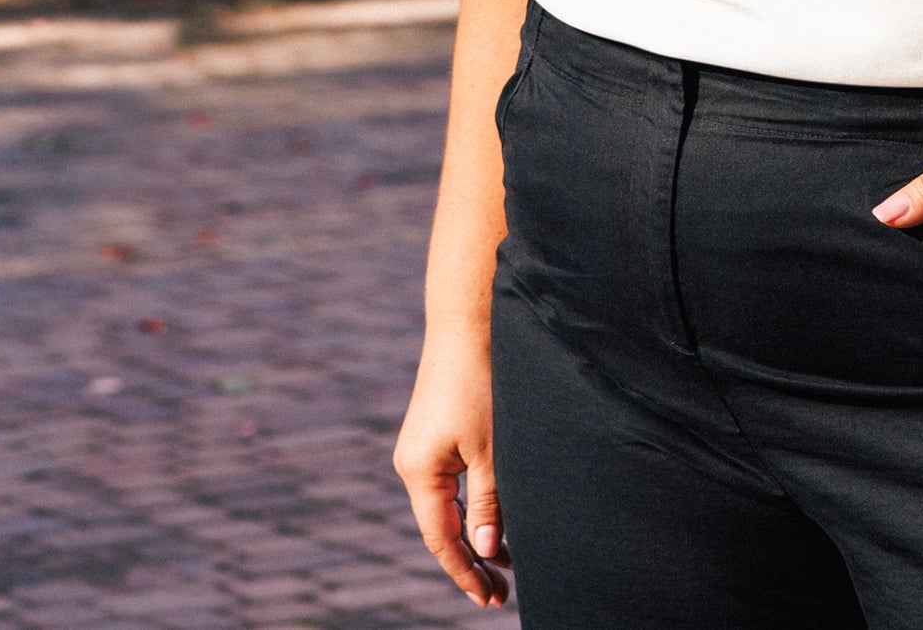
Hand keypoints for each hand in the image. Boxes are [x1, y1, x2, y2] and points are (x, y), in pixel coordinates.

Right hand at [394, 331, 510, 608]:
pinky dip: (475, 502)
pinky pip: (454, 480)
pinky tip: (497, 514)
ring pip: (451, 504)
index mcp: (419, 472)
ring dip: (477, 530)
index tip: (490, 599)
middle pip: (442, 526)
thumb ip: (488, 499)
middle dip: (473, 558)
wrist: (469, 322)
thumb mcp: (490, 446)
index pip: (441, 539)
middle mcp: (415, 463)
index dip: (465, 571)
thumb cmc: (481, 381)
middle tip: (503, 591)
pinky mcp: (439, 430)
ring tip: (508, 561)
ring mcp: (425, 446)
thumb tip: (484, 547)